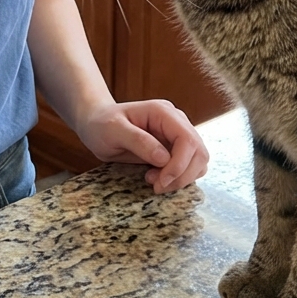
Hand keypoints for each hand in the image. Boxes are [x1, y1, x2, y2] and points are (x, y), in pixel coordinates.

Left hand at [75, 98, 208, 193]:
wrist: (97, 124)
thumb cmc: (102, 124)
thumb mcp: (113, 130)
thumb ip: (138, 141)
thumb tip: (164, 158)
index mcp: (163, 112)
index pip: (187, 140)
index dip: (179, 165)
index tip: (160, 181)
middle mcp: (176, 122)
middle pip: (199, 153)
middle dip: (181, 175)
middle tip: (156, 185)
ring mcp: (177, 135)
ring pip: (198, 162)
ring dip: (181, 178)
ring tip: (154, 181)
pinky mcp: (175, 148)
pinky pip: (190, 167)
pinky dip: (179, 178)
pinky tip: (157, 178)